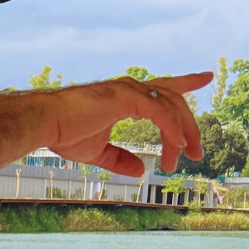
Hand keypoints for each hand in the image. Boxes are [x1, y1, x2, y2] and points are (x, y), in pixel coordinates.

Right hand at [38, 73, 210, 175]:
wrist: (43, 123)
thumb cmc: (63, 133)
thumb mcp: (97, 152)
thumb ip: (120, 159)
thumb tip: (140, 170)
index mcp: (124, 97)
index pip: (162, 87)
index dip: (186, 82)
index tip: (206, 77)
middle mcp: (130, 88)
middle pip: (174, 100)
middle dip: (190, 126)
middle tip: (197, 152)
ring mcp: (128, 90)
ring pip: (171, 105)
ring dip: (183, 132)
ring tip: (188, 155)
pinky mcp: (124, 98)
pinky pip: (159, 112)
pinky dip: (171, 127)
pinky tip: (178, 144)